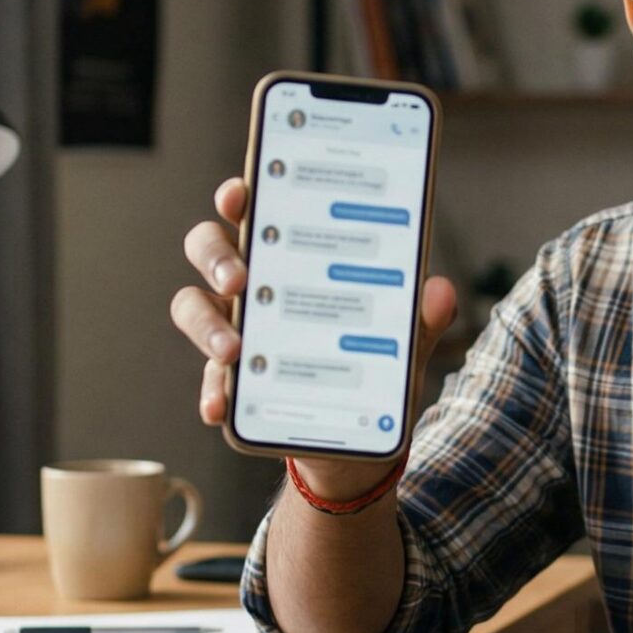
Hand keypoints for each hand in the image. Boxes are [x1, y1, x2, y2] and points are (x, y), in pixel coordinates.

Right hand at [169, 176, 457, 493]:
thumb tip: (441, 292)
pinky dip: (212, 392)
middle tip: (239, 278)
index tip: (240, 195)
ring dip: (207, 325)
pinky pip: (209, 380)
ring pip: (192, 307)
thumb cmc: (369, 364)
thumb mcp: (401, 342)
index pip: (253, 212)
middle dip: (216, 256)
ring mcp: (233, 330)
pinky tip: (221, 406)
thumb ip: (419, 318)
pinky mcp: (229, 381)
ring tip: (234, 350)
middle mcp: (251, 285)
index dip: (238, 197)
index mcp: (289, 257)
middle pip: (208, 247)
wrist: (353, 437)